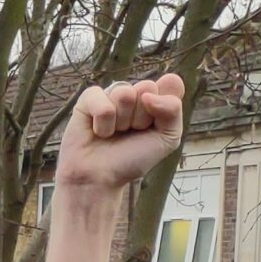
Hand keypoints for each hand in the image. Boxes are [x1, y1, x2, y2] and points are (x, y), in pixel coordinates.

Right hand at [54, 74, 183, 193]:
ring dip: (121, 122)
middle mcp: (134, 94)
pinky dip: (102, 122)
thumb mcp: (167, 138)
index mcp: (156, 99)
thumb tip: (147, 95)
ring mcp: (110, 95)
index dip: (166, 105)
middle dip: (141, 117)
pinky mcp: (88, 100)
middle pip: (147, 87)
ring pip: (124, 94)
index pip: (171, 83)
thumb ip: (173, 110)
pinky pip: (101, 101)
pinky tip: (97, 132)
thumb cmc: (132, 159)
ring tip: (113, 134)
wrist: (101, 178)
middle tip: (131, 133)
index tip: (155, 126)